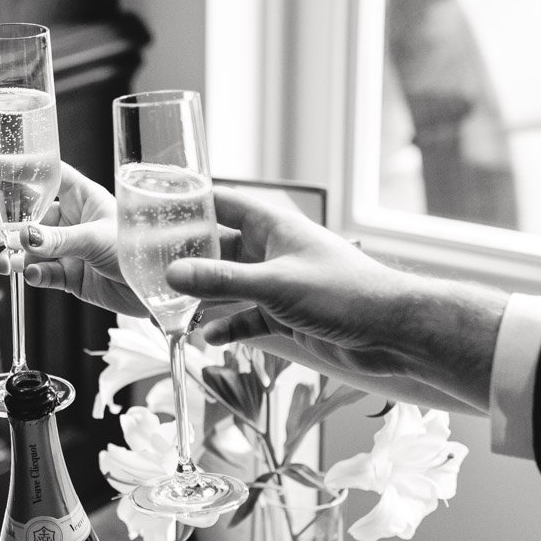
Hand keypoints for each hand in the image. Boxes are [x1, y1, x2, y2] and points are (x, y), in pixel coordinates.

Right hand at [0, 163, 148, 317]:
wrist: (157, 290)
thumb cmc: (139, 251)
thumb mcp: (96, 239)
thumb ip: (59, 240)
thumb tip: (24, 236)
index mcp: (84, 198)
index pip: (51, 177)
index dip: (26, 175)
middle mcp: (74, 221)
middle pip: (32, 218)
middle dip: (10, 227)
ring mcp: (70, 249)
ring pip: (33, 249)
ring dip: (16, 256)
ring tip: (3, 264)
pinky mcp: (70, 277)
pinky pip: (44, 273)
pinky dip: (34, 274)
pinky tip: (31, 275)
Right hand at [165, 187, 506, 412]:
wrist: (393, 334)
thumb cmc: (344, 294)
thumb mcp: (274, 285)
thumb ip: (220, 282)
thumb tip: (171, 276)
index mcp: (272, 224)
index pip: (220, 202)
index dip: (187, 203)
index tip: (150, 210)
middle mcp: (270, 250)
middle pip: (216, 248)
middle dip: (185, 260)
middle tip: (147, 270)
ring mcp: (276, 283)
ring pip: (226, 286)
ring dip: (202, 300)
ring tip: (169, 310)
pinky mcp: (284, 315)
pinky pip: (244, 318)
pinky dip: (225, 327)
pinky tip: (207, 339)